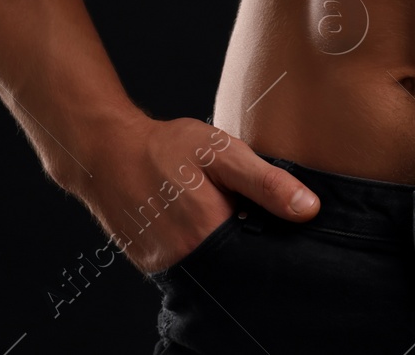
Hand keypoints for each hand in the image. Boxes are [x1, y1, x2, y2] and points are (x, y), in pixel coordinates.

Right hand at [72, 116, 319, 273]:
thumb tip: (309, 209)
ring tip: (217, 210)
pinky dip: (198, 247)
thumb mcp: (223, 153)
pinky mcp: (149, 264)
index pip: (258, 255)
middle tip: (241, 207)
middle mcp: (184, 259)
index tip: (275, 219)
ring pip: (212, 266)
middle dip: (246, 242)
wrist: (105, 152)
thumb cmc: (165, 147)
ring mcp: (164, 265)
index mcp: (207, 233)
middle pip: (235, 264)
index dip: (272, 239)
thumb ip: (267, 183)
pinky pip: (188, 264)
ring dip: (222, 245)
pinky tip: (196, 219)